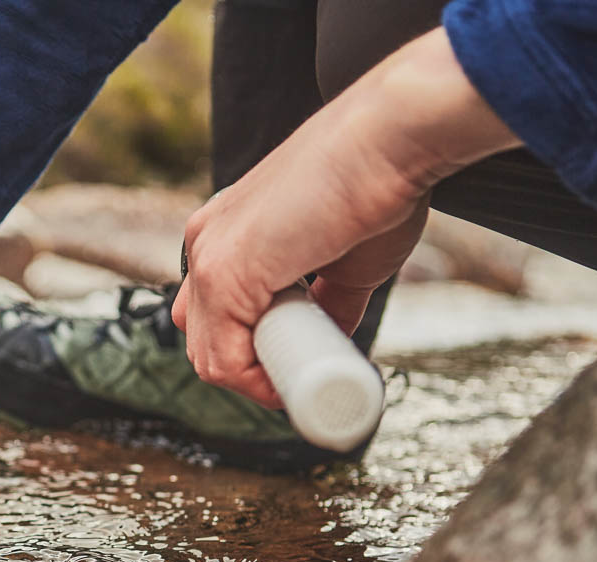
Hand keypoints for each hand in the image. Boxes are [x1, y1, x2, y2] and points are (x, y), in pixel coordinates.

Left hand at [172, 28, 520, 407]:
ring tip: (309, 378)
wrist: (393, 139)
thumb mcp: (346, 262)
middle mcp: (205, 241)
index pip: (213, 316)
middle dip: (252, 374)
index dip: (252, 354)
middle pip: (203, 340)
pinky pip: (223, 358)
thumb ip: (329, 302)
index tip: (301, 366)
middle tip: (306, 379)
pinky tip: (293, 387)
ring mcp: (207, 255)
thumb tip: (331, 338)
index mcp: (226, 233)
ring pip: (209, 355)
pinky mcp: (221, 270)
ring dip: (256, 382)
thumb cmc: (381, 186)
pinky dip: (256, 384)